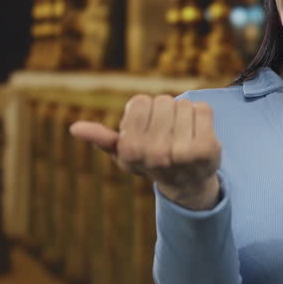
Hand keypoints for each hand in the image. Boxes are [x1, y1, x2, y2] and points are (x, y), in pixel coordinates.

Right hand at [69, 95, 221, 209]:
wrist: (187, 182)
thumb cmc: (151, 161)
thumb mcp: (124, 153)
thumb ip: (102, 139)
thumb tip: (75, 128)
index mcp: (131, 150)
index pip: (139, 101)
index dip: (144, 111)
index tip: (148, 129)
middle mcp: (155, 153)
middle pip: (162, 101)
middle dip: (165, 112)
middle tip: (168, 133)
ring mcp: (183, 152)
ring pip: (182, 104)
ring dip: (183, 114)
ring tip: (182, 134)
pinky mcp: (207, 148)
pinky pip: (202, 108)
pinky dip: (201, 115)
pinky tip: (198, 132)